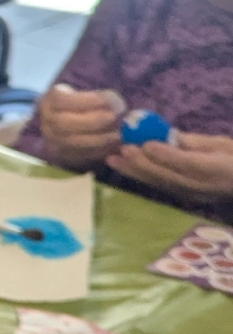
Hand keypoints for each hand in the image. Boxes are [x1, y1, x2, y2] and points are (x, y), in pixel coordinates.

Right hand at [37, 84, 124, 170]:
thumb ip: (103, 98)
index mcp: (49, 101)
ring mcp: (51, 140)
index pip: (60, 100)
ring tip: (117, 133)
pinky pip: (79, 155)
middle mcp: (45, 121)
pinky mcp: (62, 154)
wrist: (75, 123)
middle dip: (90, 121)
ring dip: (97, 138)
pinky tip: (113, 145)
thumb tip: (116, 106)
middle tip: (112, 117)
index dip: (83, 101)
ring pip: (70, 142)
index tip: (104, 99)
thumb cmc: (86, 105)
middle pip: (62, 123)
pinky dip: (98, 151)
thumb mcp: (90, 96)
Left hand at [107, 130, 232, 205]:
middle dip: (143, 164)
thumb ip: (194, 142)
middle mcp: (204, 187)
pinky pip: (160, 186)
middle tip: (123, 149)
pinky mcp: (184, 197)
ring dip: (134, 172)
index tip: (146, 144)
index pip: (189, 164)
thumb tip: (168, 135)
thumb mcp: (221, 145)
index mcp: (218, 169)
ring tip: (112, 159)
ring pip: (160, 184)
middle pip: (169, 177)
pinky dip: (140, 176)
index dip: (166, 155)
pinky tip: (123, 167)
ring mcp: (193, 195)